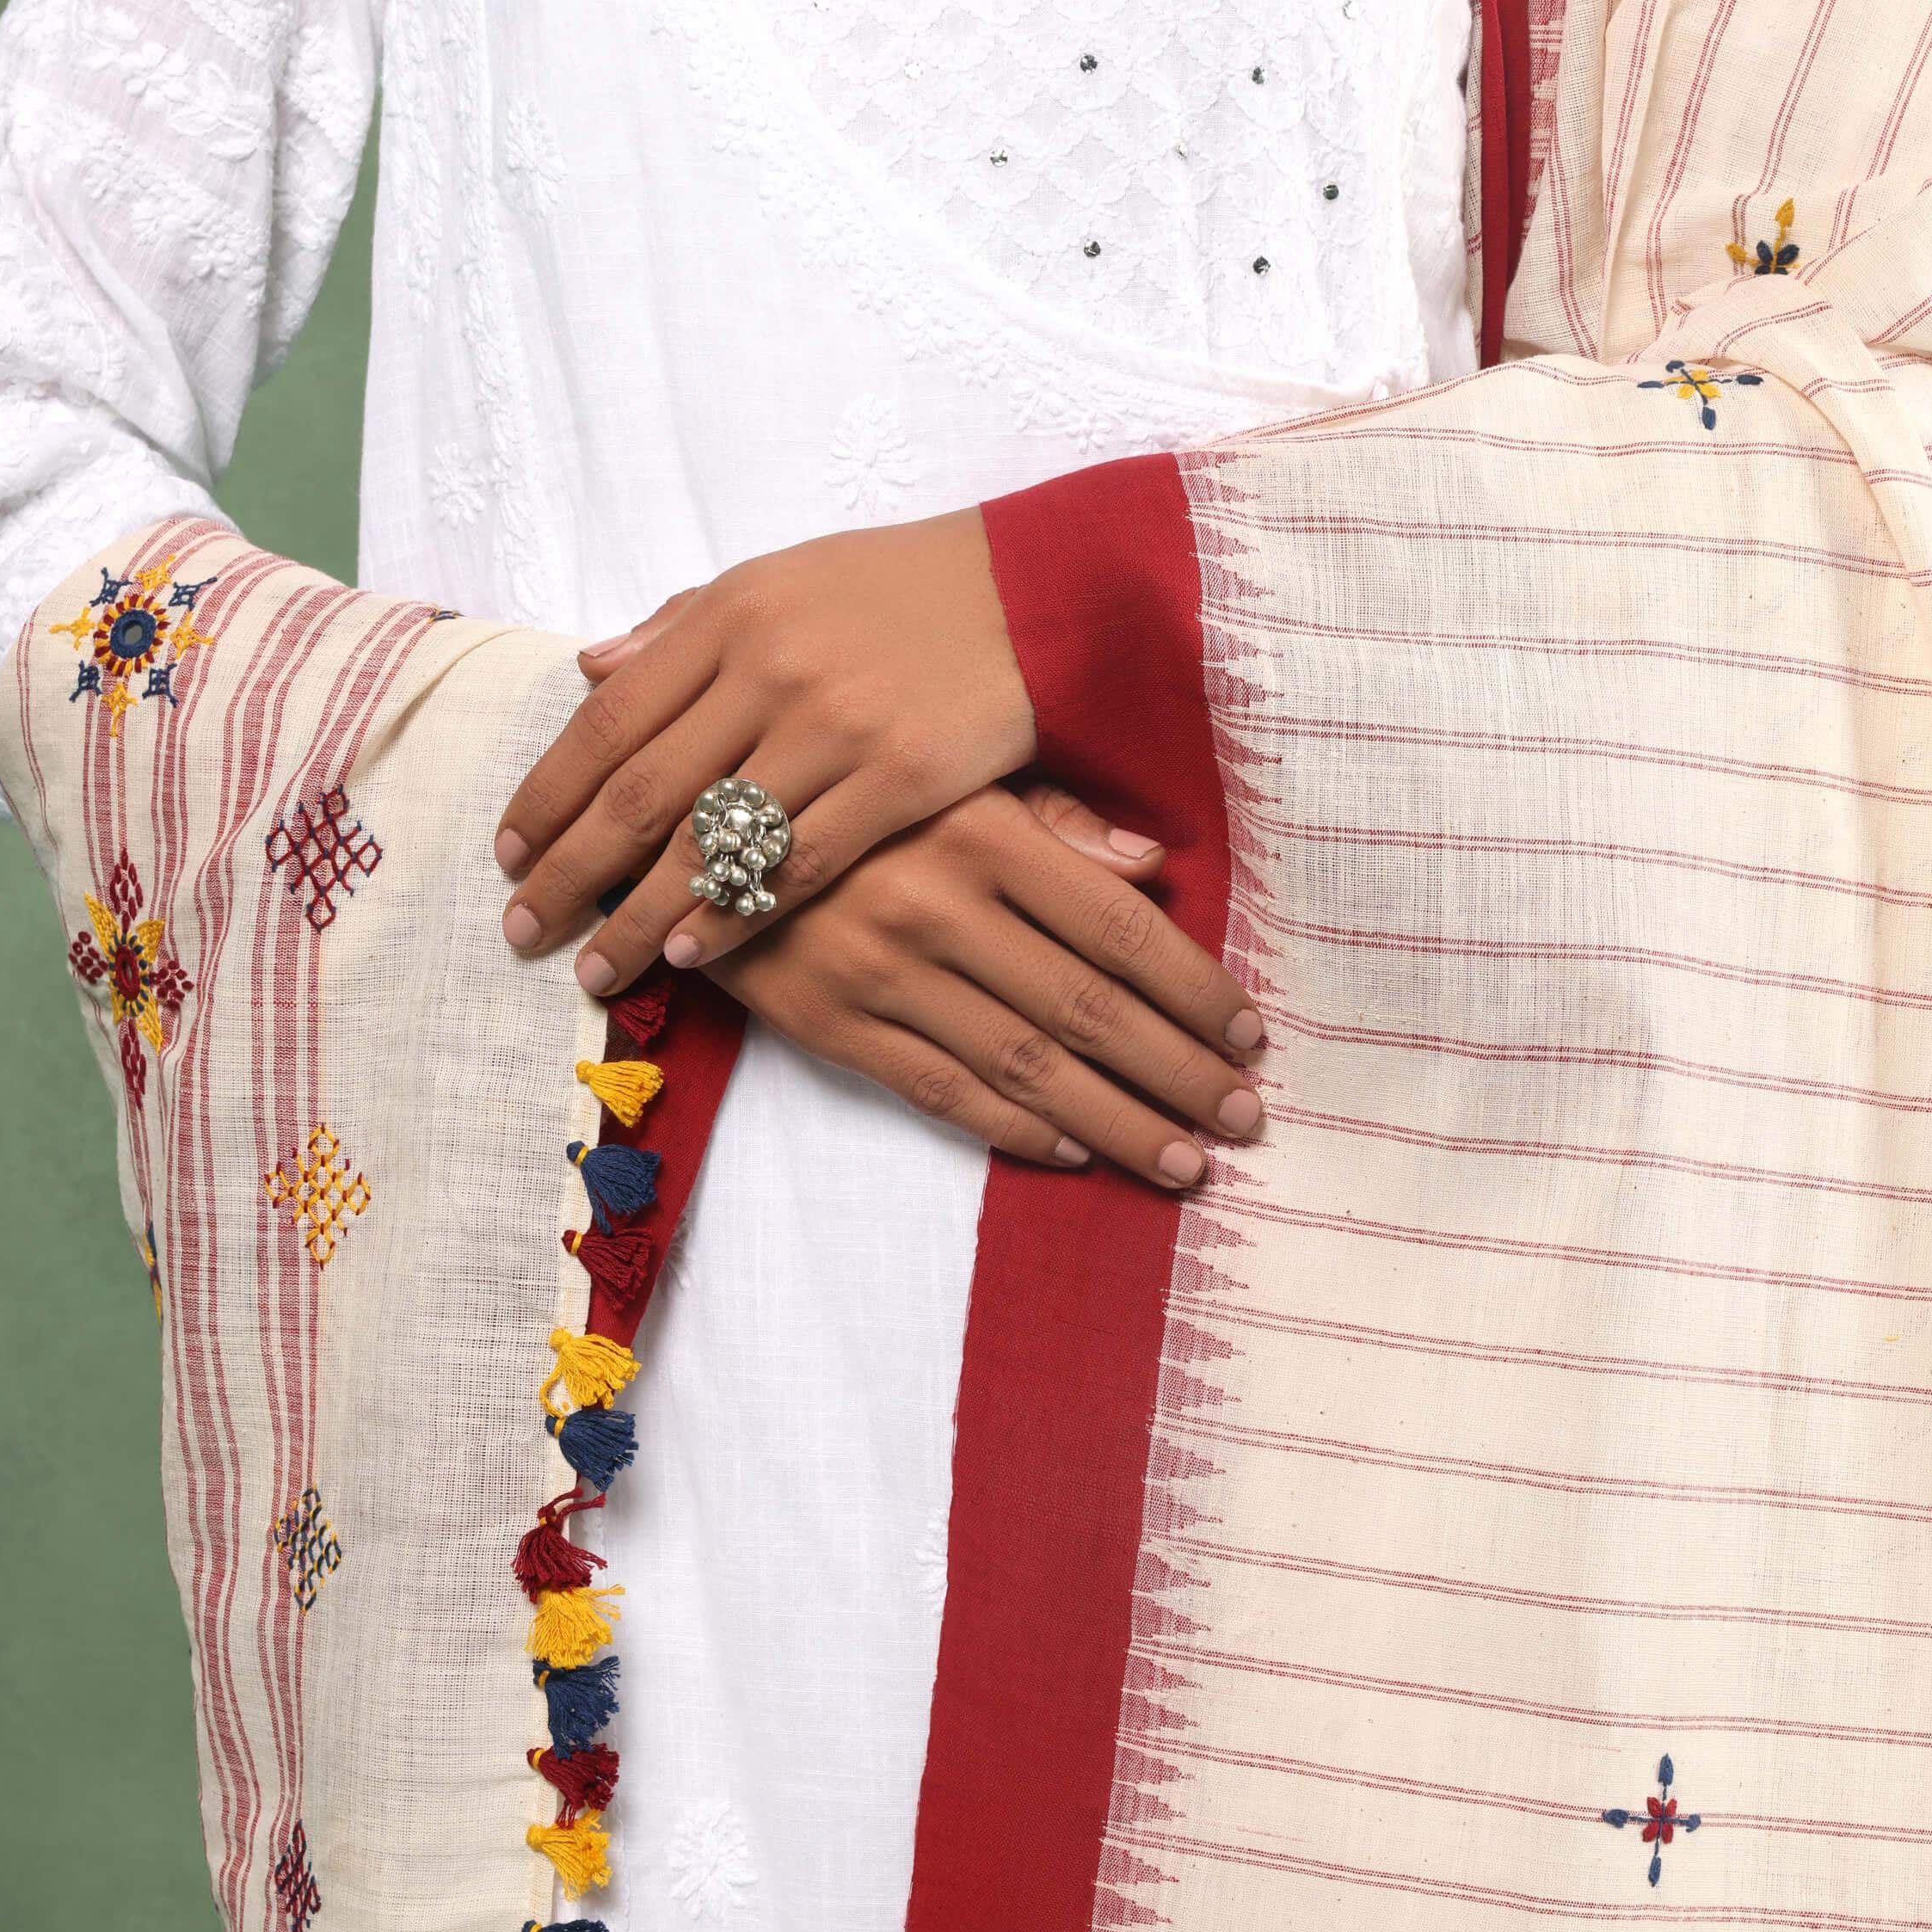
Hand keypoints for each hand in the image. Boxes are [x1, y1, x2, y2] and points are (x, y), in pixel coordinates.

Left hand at [494, 512, 1034, 994]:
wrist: (1033, 594)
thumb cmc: (898, 591)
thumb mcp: (780, 578)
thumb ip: (681, 624)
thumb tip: (588, 667)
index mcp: (731, 616)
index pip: (608, 719)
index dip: (549, 793)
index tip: (509, 853)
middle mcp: (770, 669)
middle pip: (641, 792)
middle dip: (571, 871)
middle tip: (522, 930)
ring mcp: (835, 727)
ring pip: (712, 843)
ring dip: (642, 916)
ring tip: (598, 968)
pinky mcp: (900, 780)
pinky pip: (799, 865)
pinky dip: (737, 915)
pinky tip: (693, 954)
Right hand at [703, 779, 1264, 1188]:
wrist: (680, 821)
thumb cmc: (844, 788)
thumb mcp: (947, 770)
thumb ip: (1053, 817)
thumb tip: (1155, 865)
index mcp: (981, 827)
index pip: (1118, 928)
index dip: (1194, 991)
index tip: (1251, 1038)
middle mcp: (937, 903)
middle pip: (1089, 1010)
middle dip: (1178, 1075)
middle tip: (1246, 1121)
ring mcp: (882, 972)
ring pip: (1027, 1068)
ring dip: (1117, 1123)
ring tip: (1185, 1162)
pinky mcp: (833, 1025)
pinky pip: (943, 1092)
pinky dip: (1017, 1128)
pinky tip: (1076, 1150)